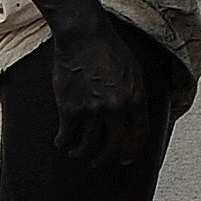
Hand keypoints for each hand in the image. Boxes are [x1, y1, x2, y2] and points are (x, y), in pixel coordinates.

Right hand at [49, 23, 159, 165]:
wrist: (85, 37)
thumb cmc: (111, 52)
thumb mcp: (135, 73)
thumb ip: (136, 97)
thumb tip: (137, 118)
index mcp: (137, 98)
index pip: (139, 135)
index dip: (132, 151)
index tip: (125, 159)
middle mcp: (117, 108)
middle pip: (113, 146)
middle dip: (105, 158)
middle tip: (98, 162)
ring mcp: (93, 109)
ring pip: (88, 145)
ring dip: (81, 153)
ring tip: (77, 153)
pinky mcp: (69, 108)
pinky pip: (67, 136)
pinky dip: (63, 143)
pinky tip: (61, 142)